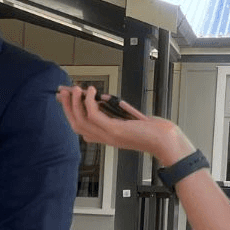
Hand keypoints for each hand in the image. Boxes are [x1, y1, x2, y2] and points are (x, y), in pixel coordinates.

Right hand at [56, 85, 194, 165]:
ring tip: (76, 89)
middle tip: (64, 91)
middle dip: (67, 106)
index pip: (79, 126)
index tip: (65, 97)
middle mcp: (103, 138)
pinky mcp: (114, 130)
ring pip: (80, 119)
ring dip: (75, 102)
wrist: (165, 141)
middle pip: (75, 123)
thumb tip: (103, 97)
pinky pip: (93, 115)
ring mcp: (107, 135)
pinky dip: (89, 101)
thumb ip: (115, 110)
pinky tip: (91, 91)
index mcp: (104, 136)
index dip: (69, 111)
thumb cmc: (152, 132)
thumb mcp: (129, 118)